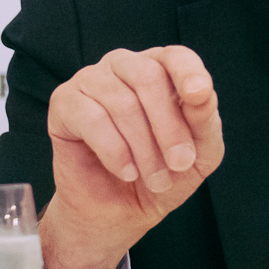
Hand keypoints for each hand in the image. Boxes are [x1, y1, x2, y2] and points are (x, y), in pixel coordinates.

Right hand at [40, 46, 224, 268]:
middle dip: (169, 126)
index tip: (198, 95)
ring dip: (143, 148)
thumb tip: (201, 92)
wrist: (121, 212)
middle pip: (148, 77)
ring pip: (121, 102)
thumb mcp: (200, 152)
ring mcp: (91, 80)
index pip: (176, 56)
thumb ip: (204, 119)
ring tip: (154, 177)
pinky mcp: (64, 103)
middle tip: (179, 164)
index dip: (189, 73)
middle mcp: (125, 66)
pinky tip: (126, 171)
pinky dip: (114, 151)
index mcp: (161, 69)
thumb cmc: (164, 173)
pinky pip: (91, 118)